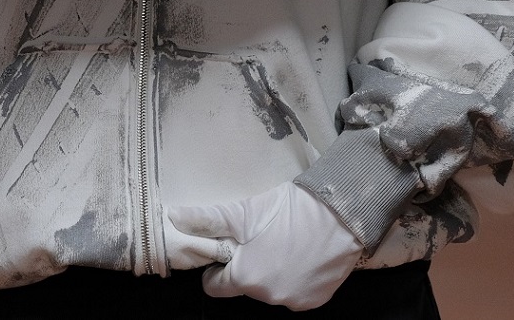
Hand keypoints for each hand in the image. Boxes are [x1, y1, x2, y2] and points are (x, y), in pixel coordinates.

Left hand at [168, 181, 363, 311]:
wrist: (341, 215)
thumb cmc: (289, 211)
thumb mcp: (243, 212)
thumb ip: (206, 220)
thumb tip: (172, 217)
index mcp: (246, 278)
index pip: (215, 287)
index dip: (216, 269)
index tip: (227, 251)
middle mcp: (269, 297)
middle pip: (244, 286)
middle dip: (247, 266)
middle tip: (259, 239)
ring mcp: (294, 301)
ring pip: (270, 289)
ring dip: (271, 271)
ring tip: (283, 242)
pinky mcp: (315, 300)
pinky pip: (294, 292)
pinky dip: (294, 277)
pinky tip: (301, 254)